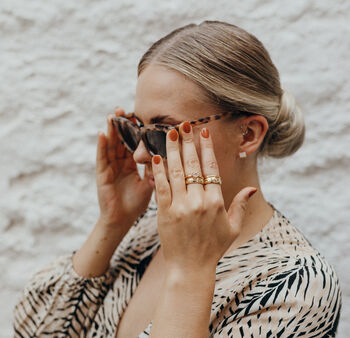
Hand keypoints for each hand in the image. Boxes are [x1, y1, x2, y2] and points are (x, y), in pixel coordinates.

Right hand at [96, 107, 152, 233]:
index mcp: (130, 165)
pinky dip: (101, 146)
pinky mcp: (102, 175)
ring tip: (112, 115)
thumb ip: (154, 170)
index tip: (138, 116)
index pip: (132, 144)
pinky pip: (102, 158)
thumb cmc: (135, 204)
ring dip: (110, 130)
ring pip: (110, 145)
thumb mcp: (149, 183)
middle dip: (121, 125)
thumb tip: (167, 156)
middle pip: (120, 140)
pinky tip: (102, 134)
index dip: (134, 131)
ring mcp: (109, 168)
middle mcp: (119, 164)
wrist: (122, 221)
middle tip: (124, 109)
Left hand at [151, 122, 256, 272]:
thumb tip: (252, 189)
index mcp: (216, 202)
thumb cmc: (213, 248)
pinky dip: (158, 171)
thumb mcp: (232, 228)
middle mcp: (199, 201)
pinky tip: (156, 157)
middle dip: (187, 142)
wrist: (191, 268)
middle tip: (183, 124)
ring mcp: (181, 207)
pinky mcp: (165, 213)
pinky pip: (162, 187)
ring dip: (172, 150)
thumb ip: (241, 205)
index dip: (206, 148)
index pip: (211, 168)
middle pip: (193, 165)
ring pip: (176, 172)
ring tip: (168, 133)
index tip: (203, 132)